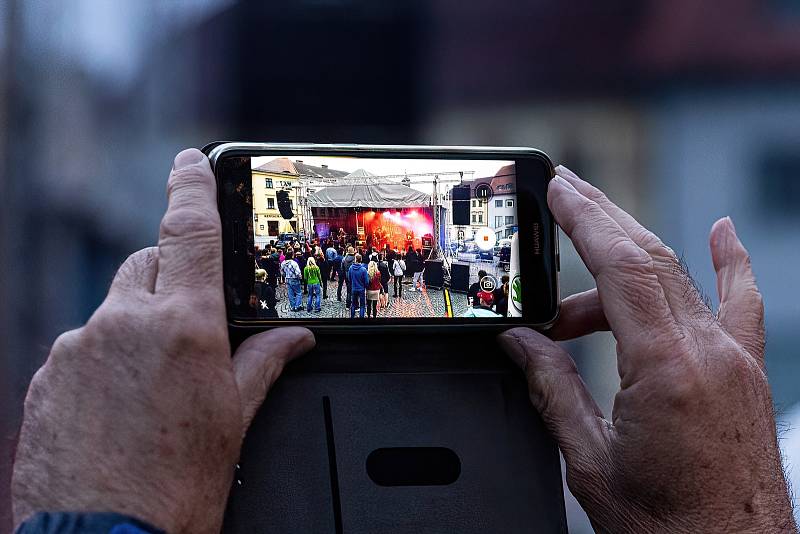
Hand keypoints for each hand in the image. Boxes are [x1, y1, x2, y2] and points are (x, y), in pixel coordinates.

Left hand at [11, 149, 314, 532]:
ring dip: (135, 328)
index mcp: (182, 326)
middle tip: (191, 326)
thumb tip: (293, 339)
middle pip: (148, 266)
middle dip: (171, 280)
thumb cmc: (177, 485)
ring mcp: (76, 348)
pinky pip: (81, 347)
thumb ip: (262, 363)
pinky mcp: (46, 377)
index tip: (190, 161)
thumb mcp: (235, 419)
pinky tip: (119, 405)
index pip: (189, 231)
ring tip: (152, 387)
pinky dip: (103, 360)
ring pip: (113, 309)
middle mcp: (123, 323)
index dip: (191, 187)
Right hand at [499, 166, 794, 532]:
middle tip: (564, 192)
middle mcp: (710, 353)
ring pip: (681, 277)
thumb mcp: (590, 459)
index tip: (558, 190)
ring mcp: (736, 360)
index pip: (622, 266)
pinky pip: (742, 302)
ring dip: (627, 262)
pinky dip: (730, 262)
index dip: (585, 219)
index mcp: (667, 368)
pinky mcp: (747, 373)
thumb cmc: (667, 525)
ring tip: (570, 308)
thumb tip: (520, 344)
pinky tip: (723, 232)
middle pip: (651, 257)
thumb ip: (553, 388)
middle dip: (602, 217)